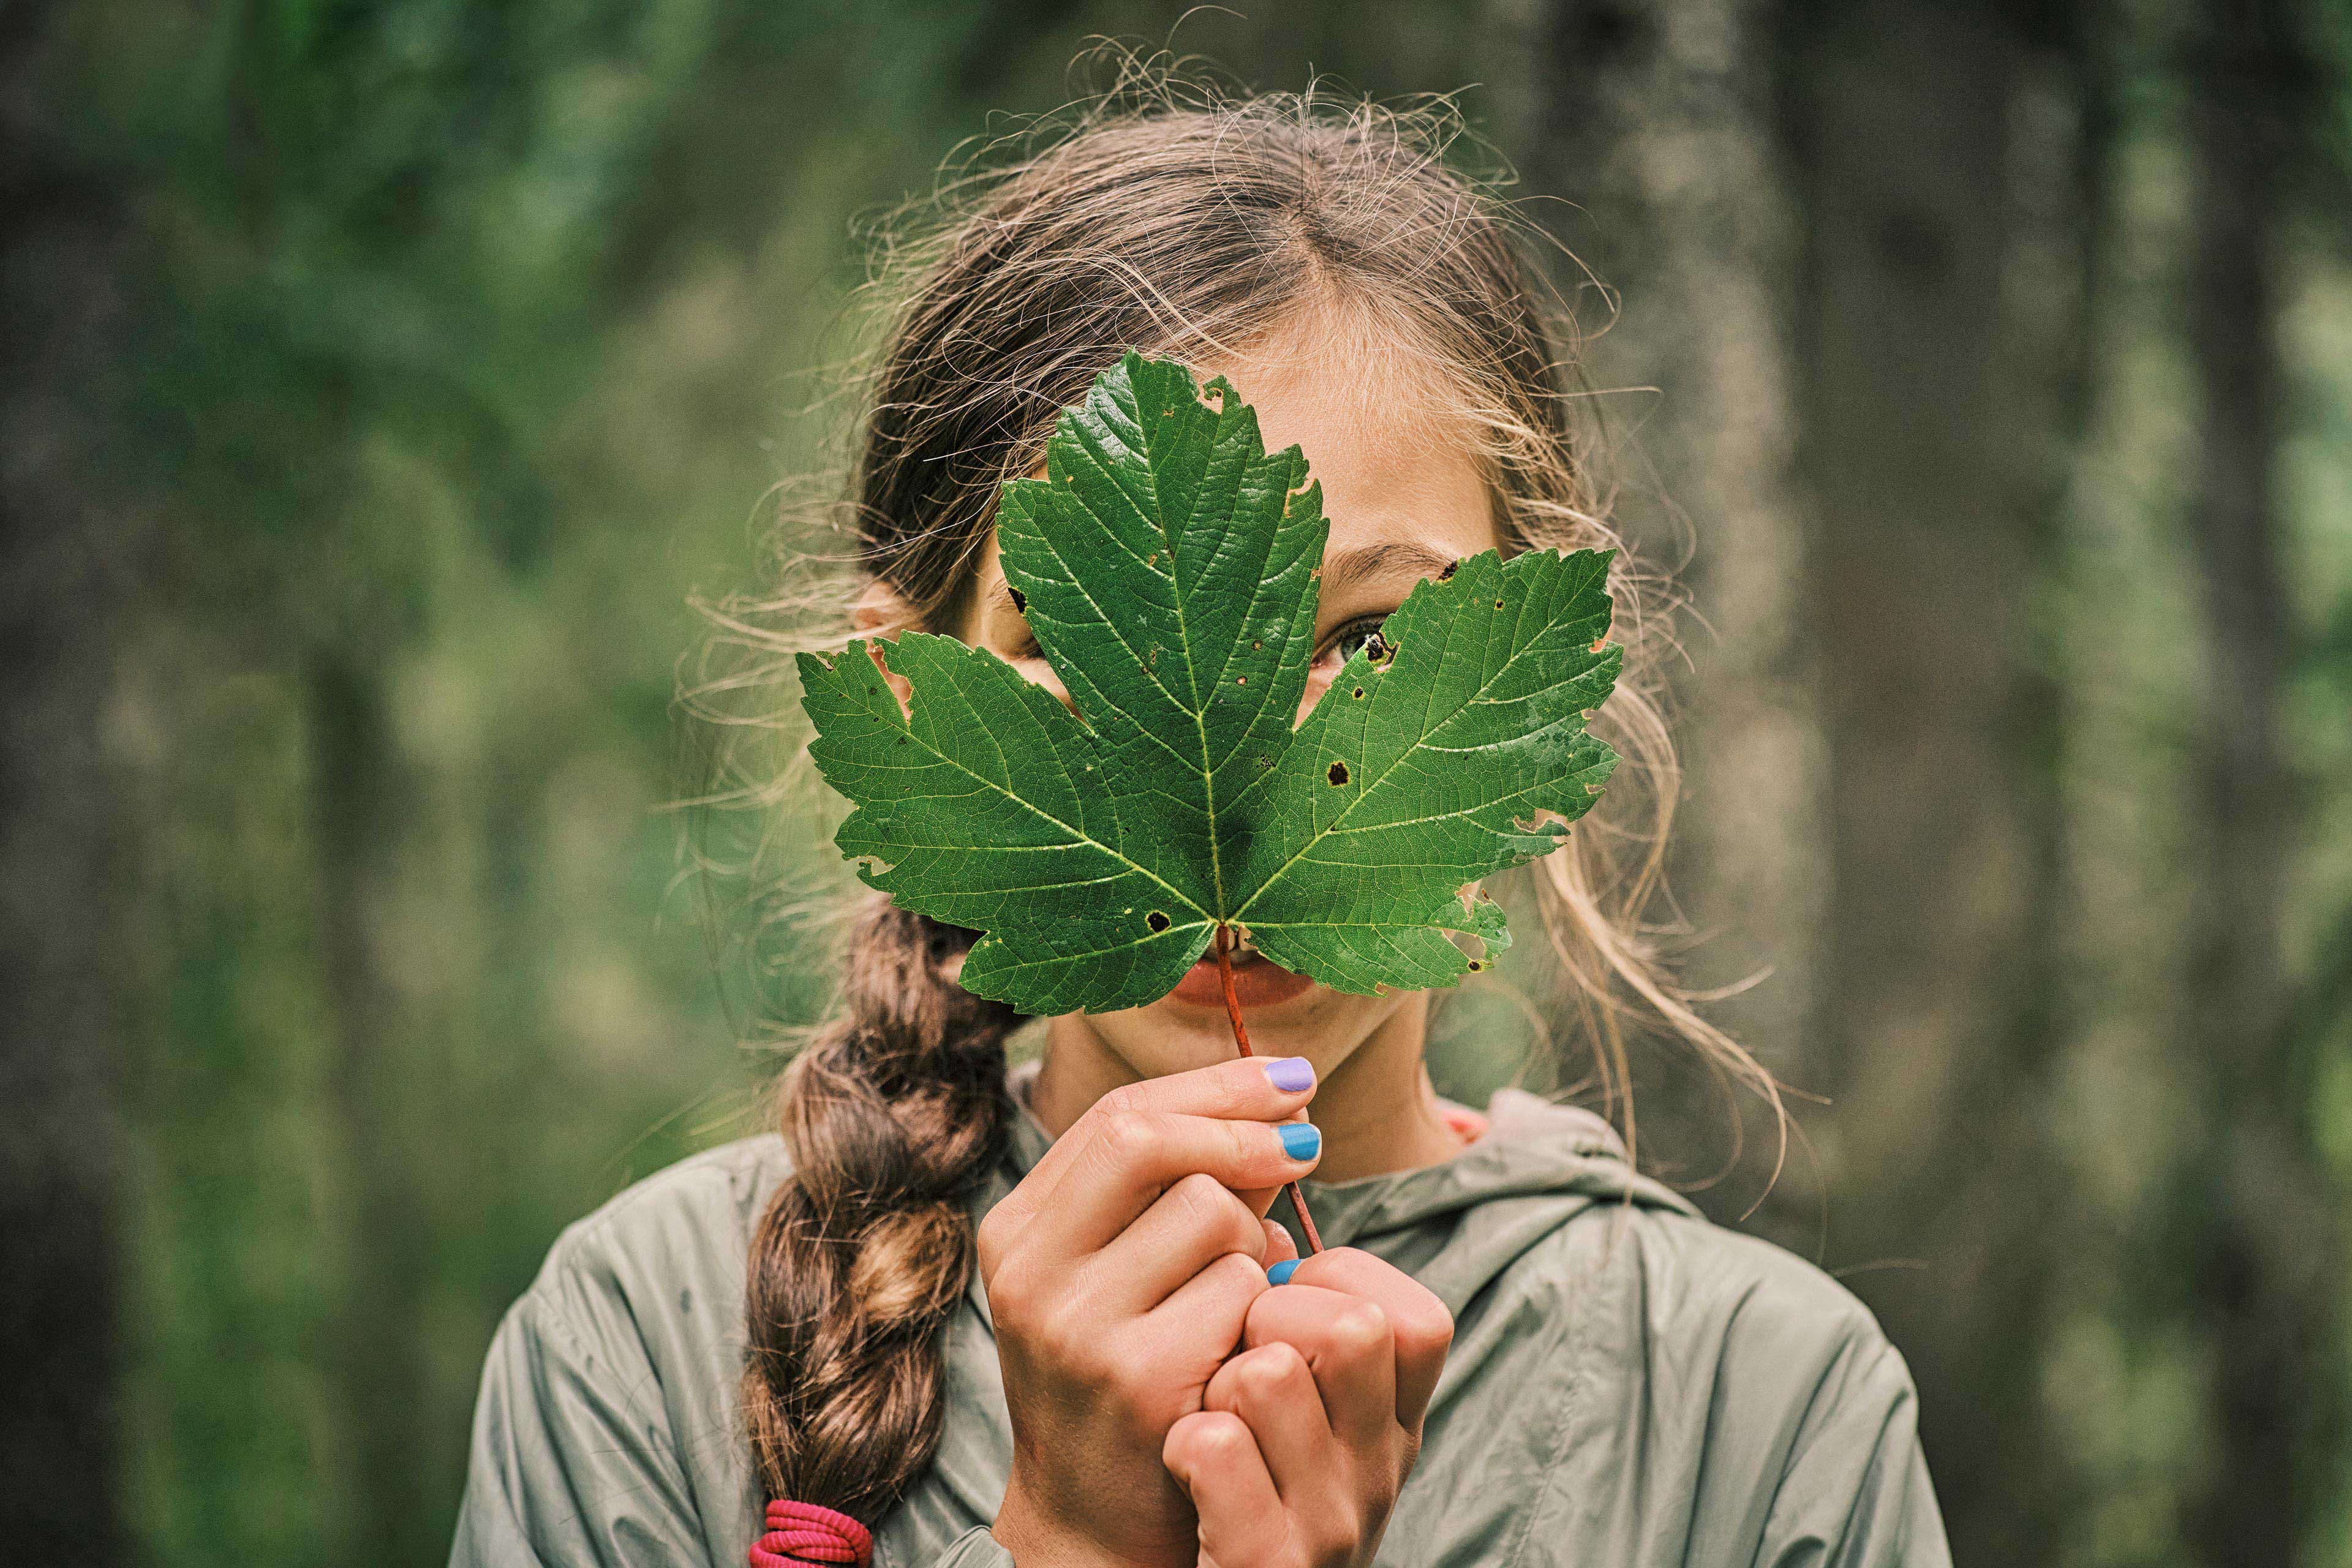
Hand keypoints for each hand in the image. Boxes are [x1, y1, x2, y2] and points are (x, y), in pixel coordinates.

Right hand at [981, 1055, 1323, 1567]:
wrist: (1097, 1526)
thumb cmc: (1125, 1381)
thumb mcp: (1117, 1277)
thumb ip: (1170, 1192)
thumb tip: (1279, 1102)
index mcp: (1018, 1232)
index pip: (1118, 1115)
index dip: (1214, 1085)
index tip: (1290, 1079)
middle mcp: (1031, 1272)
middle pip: (1148, 1139)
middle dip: (1242, 1131)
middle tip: (1307, 1145)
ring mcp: (1079, 1326)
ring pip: (1209, 1211)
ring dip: (1255, 1239)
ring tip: (1244, 1291)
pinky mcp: (1141, 1379)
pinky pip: (1241, 1288)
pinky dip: (1263, 1304)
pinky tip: (1246, 1340)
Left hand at [1161, 1248, 1452, 1567]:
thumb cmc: (1236, 1481)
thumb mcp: (1299, 1404)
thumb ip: (1299, 1311)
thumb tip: (1265, 1205)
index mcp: (1397, 1426)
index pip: (1413, 1315)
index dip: (1335, 1284)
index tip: (1283, 1305)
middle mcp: (1381, 1476)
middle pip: (1353, 1327)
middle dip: (1271, 1317)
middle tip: (1236, 1359)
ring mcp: (1330, 1526)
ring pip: (1270, 1372)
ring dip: (1218, 1378)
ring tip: (1207, 1414)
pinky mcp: (1267, 1564)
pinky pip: (1216, 1444)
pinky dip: (1185, 1439)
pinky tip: (1181, 1462)